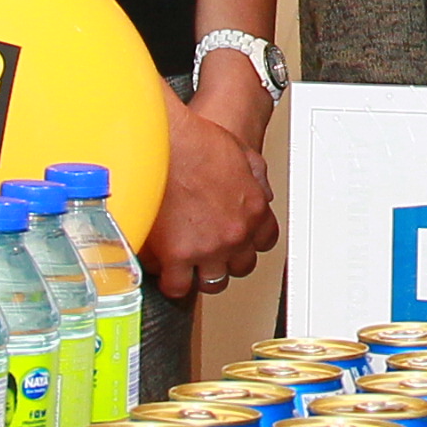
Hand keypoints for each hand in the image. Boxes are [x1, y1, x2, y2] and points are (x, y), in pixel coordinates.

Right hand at [147, 85, 277, 298]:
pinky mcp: (177, 256)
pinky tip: (163, 268)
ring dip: (200, 274)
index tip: (235, 240)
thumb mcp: (240, 152)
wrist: (162, 144)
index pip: (264, 242)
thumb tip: (260, 189)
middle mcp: (236, 234)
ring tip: (184, 264)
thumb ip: (254, 176)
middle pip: (240, 267)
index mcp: (254, 209)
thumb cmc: (194, 141)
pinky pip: (178, 286)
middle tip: (206, 251)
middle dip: (224, 260)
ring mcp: (208, 248)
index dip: (247, 242)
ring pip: (212, 282)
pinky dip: (171, 281)